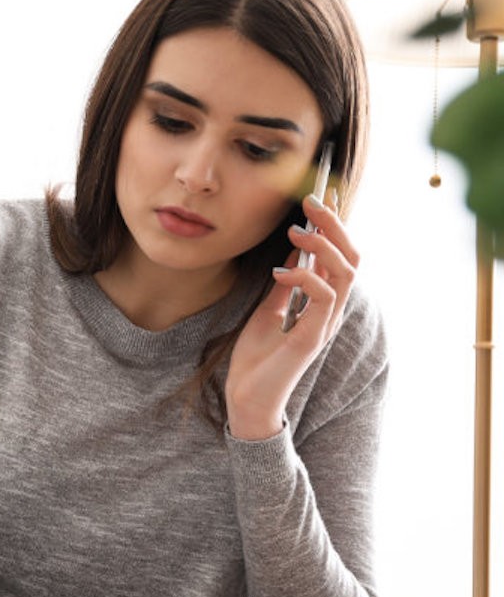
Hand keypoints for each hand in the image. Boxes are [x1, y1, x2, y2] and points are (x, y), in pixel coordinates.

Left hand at [226, 191, 358, 439]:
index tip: (320, 197)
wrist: (246, 399)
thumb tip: (295, 252)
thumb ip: (286, 285)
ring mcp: (324, 325)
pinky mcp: (311, 338)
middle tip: (311, 202)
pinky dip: (305, 277)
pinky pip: (324, 297)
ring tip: (295, 231)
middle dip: (334, 225)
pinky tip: (280, 272)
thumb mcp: (268, 311)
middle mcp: (329, 312)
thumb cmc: (256, 360)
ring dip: (323, 246)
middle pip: (351, 258)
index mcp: (322, 304)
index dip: (335, 227)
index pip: (340, 257)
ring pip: (345, 273)